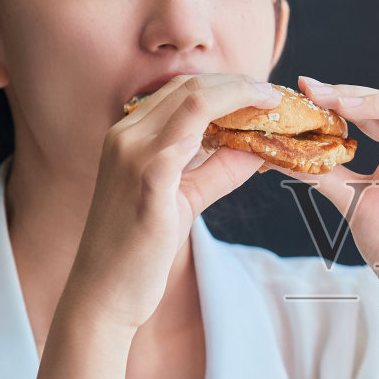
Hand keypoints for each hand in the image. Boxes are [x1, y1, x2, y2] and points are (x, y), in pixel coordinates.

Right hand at [60, 74, 280, 330]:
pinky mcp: (145, 185)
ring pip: (190, 102)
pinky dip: (218, 131)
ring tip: (272, 106)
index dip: (227, 84)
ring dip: (237, 97)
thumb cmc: (138, 249)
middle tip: (276, 96)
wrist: (102, 293)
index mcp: (130, 135)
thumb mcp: (185, 198)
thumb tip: (257, 148)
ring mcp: (131, 157)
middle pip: (190, 86)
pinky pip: (182, 144)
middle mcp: (125, 136)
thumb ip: (218, 170)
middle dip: (239, 84)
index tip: (262, 92)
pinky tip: (246, 136)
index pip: (182, 89)